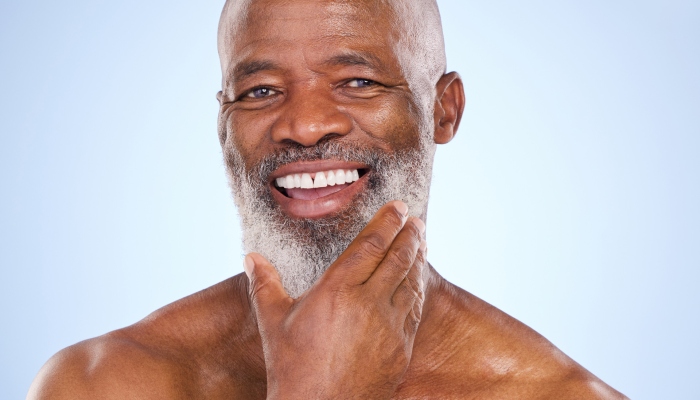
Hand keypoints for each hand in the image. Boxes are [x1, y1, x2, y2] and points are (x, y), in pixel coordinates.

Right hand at [244, 201, 426, 399]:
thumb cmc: (292, 369)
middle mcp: (369, 303)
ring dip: (418, 258)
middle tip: (415, 220)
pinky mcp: (400, 348)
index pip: (371, 245)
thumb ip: (264, 284)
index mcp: (338, 290)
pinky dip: (418, 289)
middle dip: (409, 235)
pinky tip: (417, 282)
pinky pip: (415, 310)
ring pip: (411, 282)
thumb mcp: (273, 323)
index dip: (388, 222)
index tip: (399, 207)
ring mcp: (389, 327)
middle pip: (397, 258)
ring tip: (421, 242)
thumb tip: (251, 257)